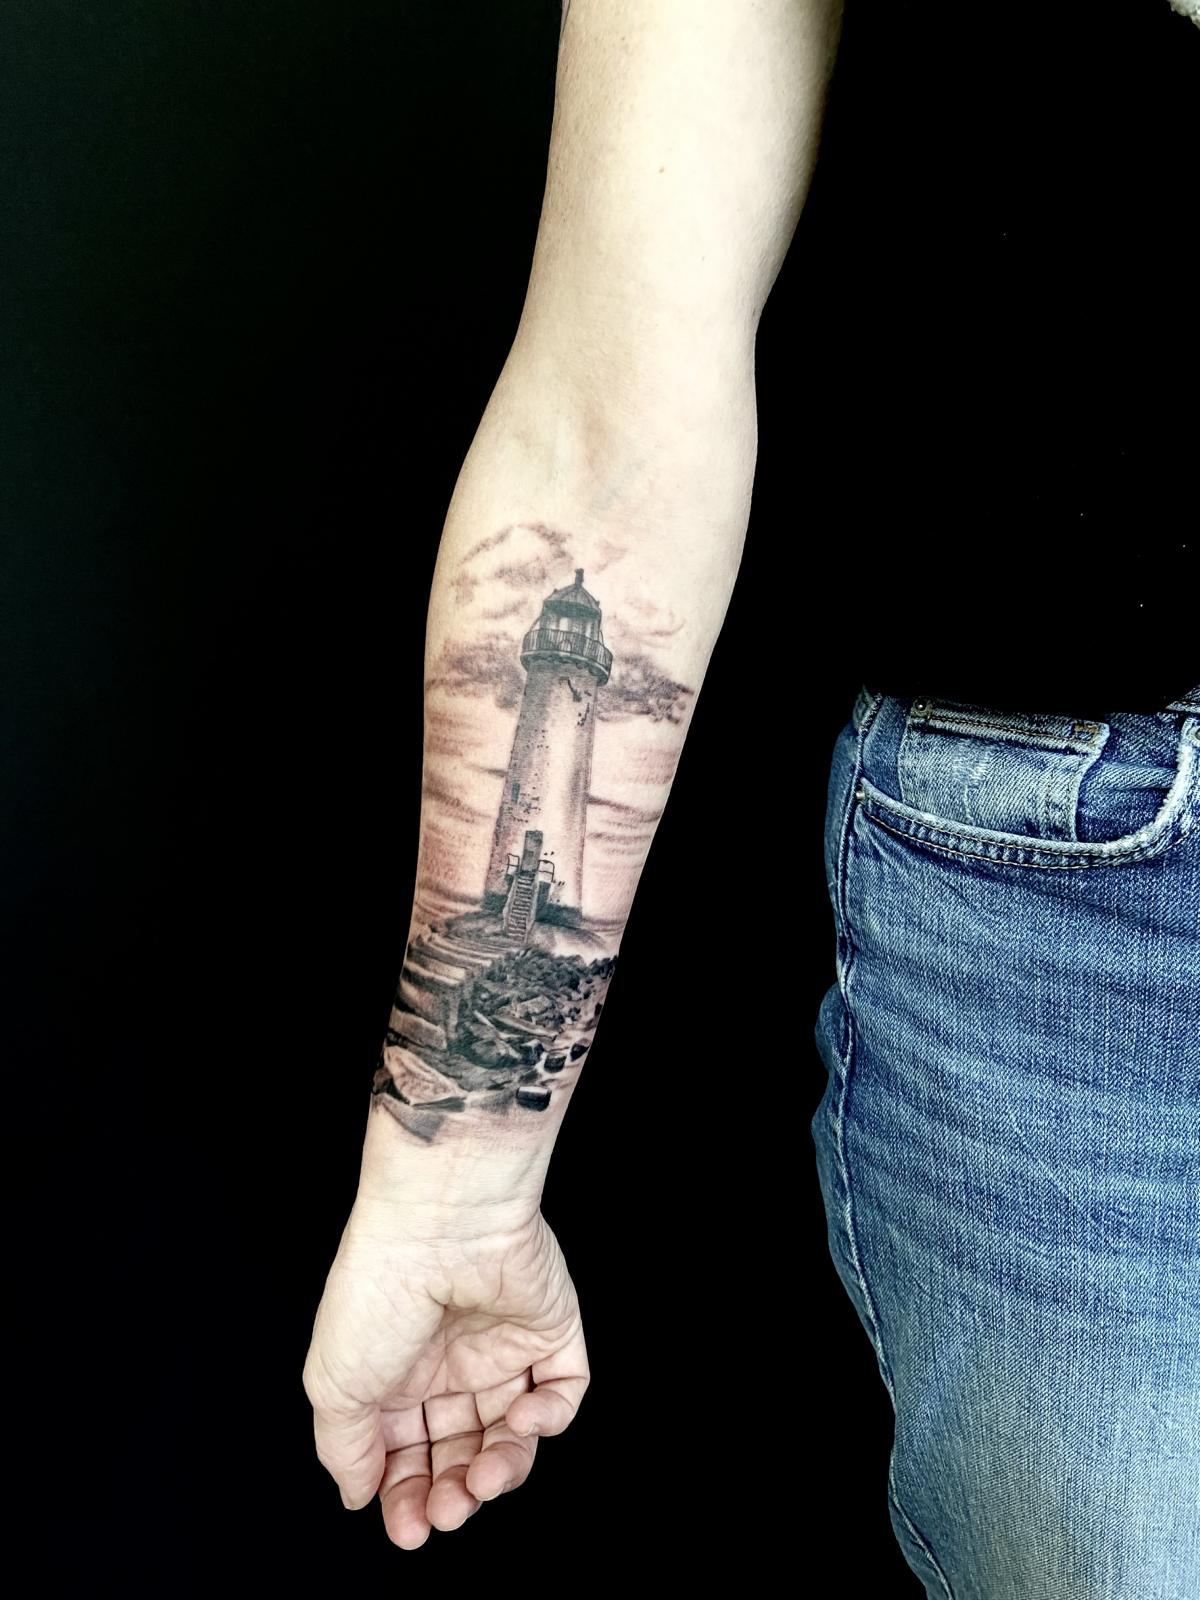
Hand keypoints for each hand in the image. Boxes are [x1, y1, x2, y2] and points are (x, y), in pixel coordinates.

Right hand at [302, 1202, 588, 1548]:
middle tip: (447, 1511)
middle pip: (460, 1452)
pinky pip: (561, 1392)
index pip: (406, 1455)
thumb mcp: (336, 1383)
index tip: (408, 1527)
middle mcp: (449, 1364)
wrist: (441, 1224)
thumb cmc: (379, 1291)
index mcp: (396, 1375)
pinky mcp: (549, 1330)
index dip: (406, 1496)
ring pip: (512, 1434)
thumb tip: (357, 1494)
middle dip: (454, 1493)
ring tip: (483, 1480)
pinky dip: (548, 1420)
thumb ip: (345, 1448)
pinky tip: (521, 1420)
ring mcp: (501, 1347)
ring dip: (501, 1470)